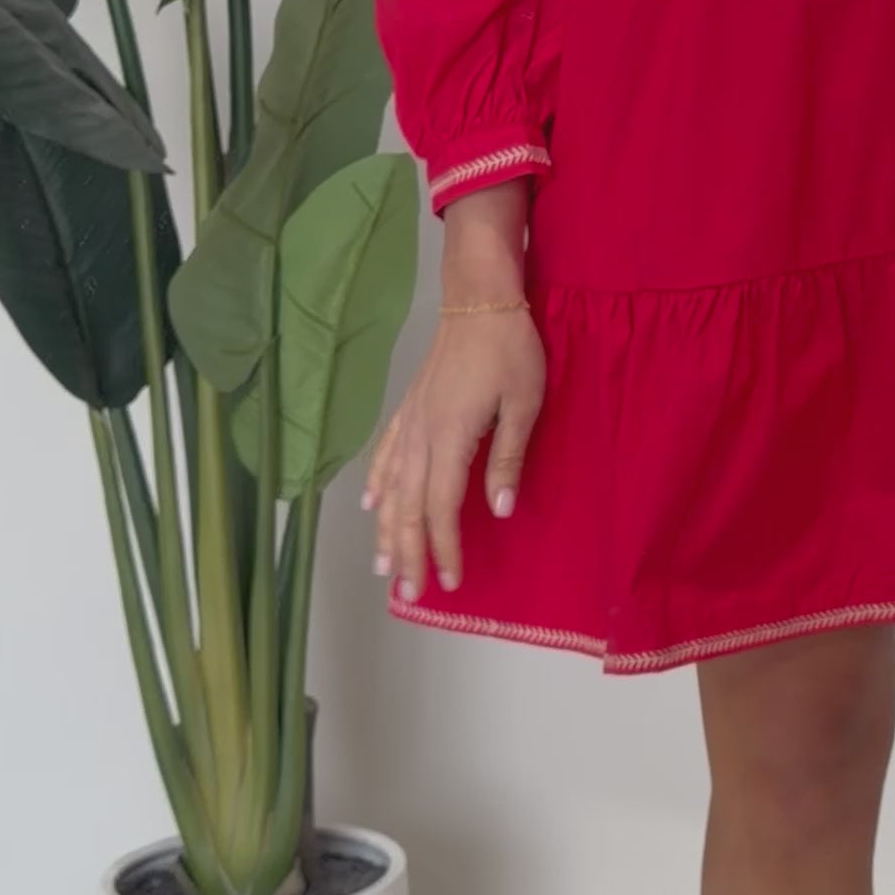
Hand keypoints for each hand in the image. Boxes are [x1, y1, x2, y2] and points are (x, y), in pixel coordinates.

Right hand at [362, 307, 545, 604]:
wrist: (479, 301)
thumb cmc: (510, 350)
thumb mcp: (524, 404)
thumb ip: (508, 457)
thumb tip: (500, 509)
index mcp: (450, 438)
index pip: (441, 507)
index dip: (443, 548)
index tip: (449, 582)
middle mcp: (421, 436)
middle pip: (407, 507)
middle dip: (408, 553)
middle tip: (408, 594)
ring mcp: (410, 422)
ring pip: (391, 487)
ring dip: (386, 529)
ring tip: (383, 566)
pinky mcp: (409, 409)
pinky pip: (386, 453)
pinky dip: (377, 481)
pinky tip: (371, 504)